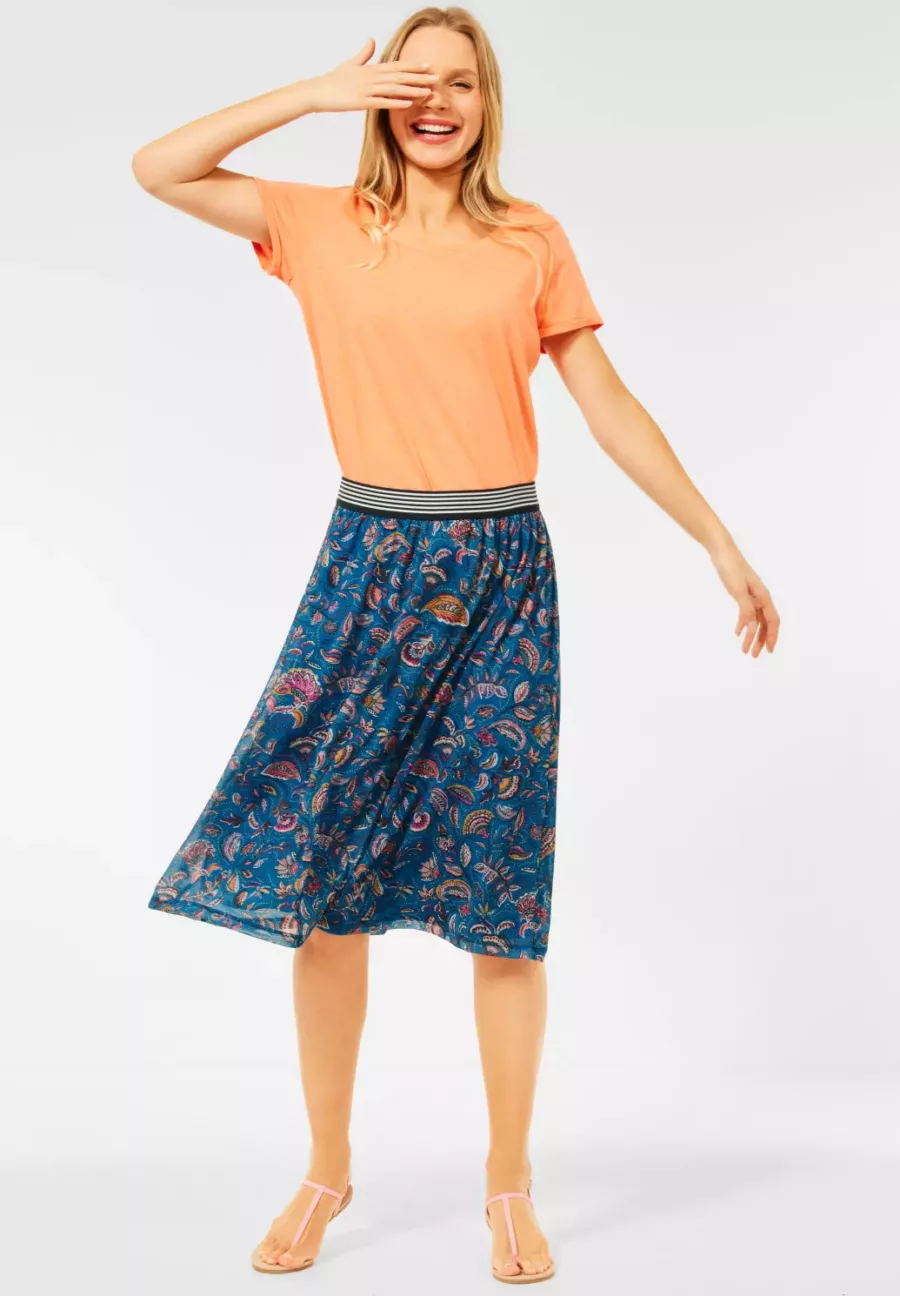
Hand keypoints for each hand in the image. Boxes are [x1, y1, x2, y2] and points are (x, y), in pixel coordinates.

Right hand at [306, 37, 437, 112]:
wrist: (318, 91)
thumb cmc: (334, 79)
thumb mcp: (351, 64)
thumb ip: (364, 53)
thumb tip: (371, 39)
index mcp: (371, 69)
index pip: (397, 66)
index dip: (413, 66)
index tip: (428, 66)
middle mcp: (372, 77)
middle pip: (400, 76)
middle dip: (419, 76)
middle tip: (436, 77)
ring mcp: (367, 89)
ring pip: (394, 88)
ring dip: (412, 89)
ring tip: (427, 91)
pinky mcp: (361, 102)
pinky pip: (382, 102)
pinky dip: (396, 102)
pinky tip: (408, 103)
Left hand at [708, 540, 779, 655]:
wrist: (721, 551)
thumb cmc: (731, 567)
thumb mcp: (737, 589)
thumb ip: (746, 609)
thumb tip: (752, 627)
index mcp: (763, 596)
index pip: (772, 621)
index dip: (772, 636)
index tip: (769, 651)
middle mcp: (760, 597)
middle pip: (765, 623)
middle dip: (761, 640)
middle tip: (753, 655)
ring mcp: (752, 595)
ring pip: (756, 620)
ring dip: (751, 635)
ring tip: (744, 648)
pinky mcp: (742, 593)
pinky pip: (747, 613)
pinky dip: (743, 623)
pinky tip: (737, 632)